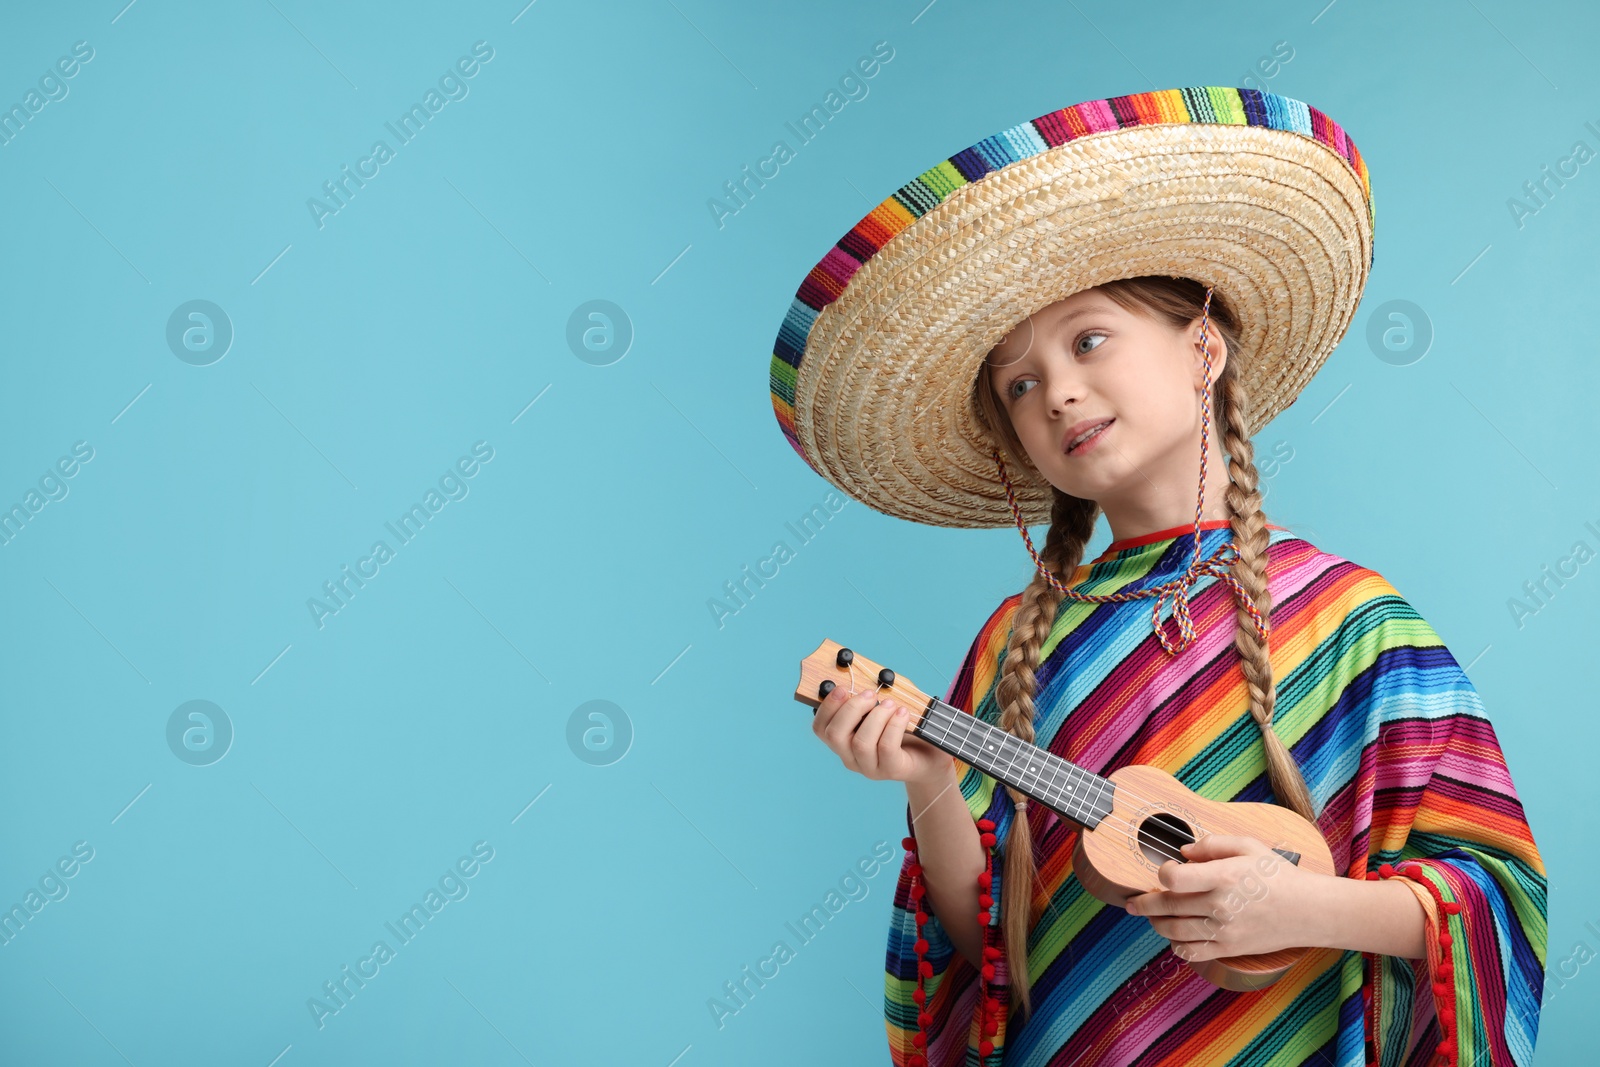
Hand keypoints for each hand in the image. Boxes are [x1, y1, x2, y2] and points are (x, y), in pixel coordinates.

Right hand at [811, 684, 951, 785]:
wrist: (930, 754)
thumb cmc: (903, 728)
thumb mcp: (881, 710)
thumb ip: (868, 698)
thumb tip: (863, 679)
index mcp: (843, 741)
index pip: (820, 728)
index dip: (827, 707)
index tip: (842, 688)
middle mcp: (851, 757)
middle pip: (835, 735)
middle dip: (851, 709)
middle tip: (871, 694)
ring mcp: (870, 767)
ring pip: (860, 743)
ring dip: (876, 716)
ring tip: (891, 704)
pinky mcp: (891, 770)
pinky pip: (886, 747)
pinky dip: (894, 725)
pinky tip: (903, 713)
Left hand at [1122, 834, 1313, 961]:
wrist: (1308, 911)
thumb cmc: (1277, 875)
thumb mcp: (1248, 845)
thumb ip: (1212, 844)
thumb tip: (1183, 851)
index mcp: (1223, 876)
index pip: (1174, 878)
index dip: (1162, 873)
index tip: (1164, 871)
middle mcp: (1220, 905)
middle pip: (1167, 906)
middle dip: (1143, 904)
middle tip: (1132, 903)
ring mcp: (1223, 931)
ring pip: (1174, 931)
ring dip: (1156, 924)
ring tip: (1151, 917)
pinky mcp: (1229, 949)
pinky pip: (1192, 953)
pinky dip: (1176, 947)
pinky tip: (1174, 938)